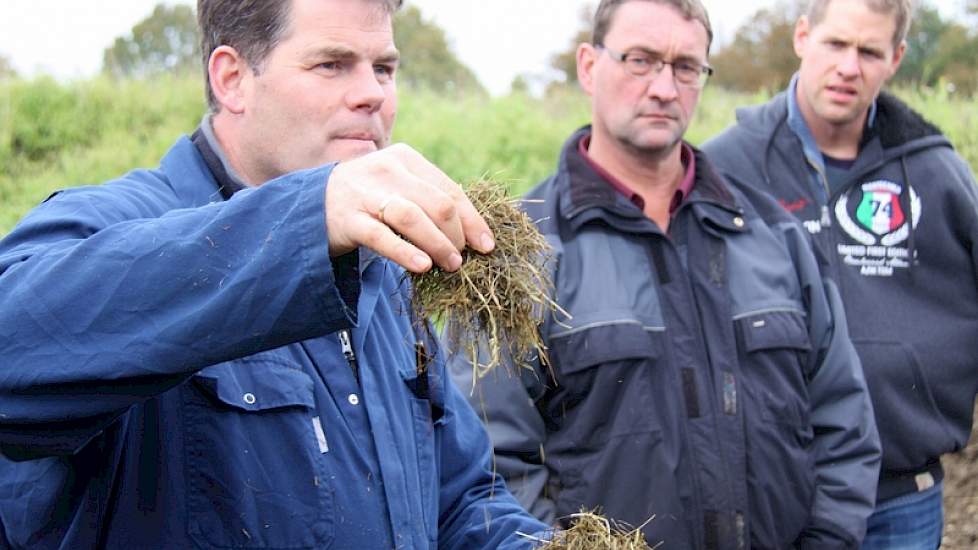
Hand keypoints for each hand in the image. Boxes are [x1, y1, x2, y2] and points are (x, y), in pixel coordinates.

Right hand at [325, 143, 494, 272]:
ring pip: (412, 217)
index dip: (473, 220)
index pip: (450, 190)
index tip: (487, 245)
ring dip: (438, 244)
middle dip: (457, 235)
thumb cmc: (369, 199)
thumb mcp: (399, 187)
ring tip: (451, 265)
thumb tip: (473, 231)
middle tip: (461, 259)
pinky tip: (422, 266)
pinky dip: (405, 251)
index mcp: (406, 158)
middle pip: (437, 203)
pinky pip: (381, 236)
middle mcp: (386, 169)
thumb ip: (429, 198)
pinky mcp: (348, 218)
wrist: (311, 204)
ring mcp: (365, 193)